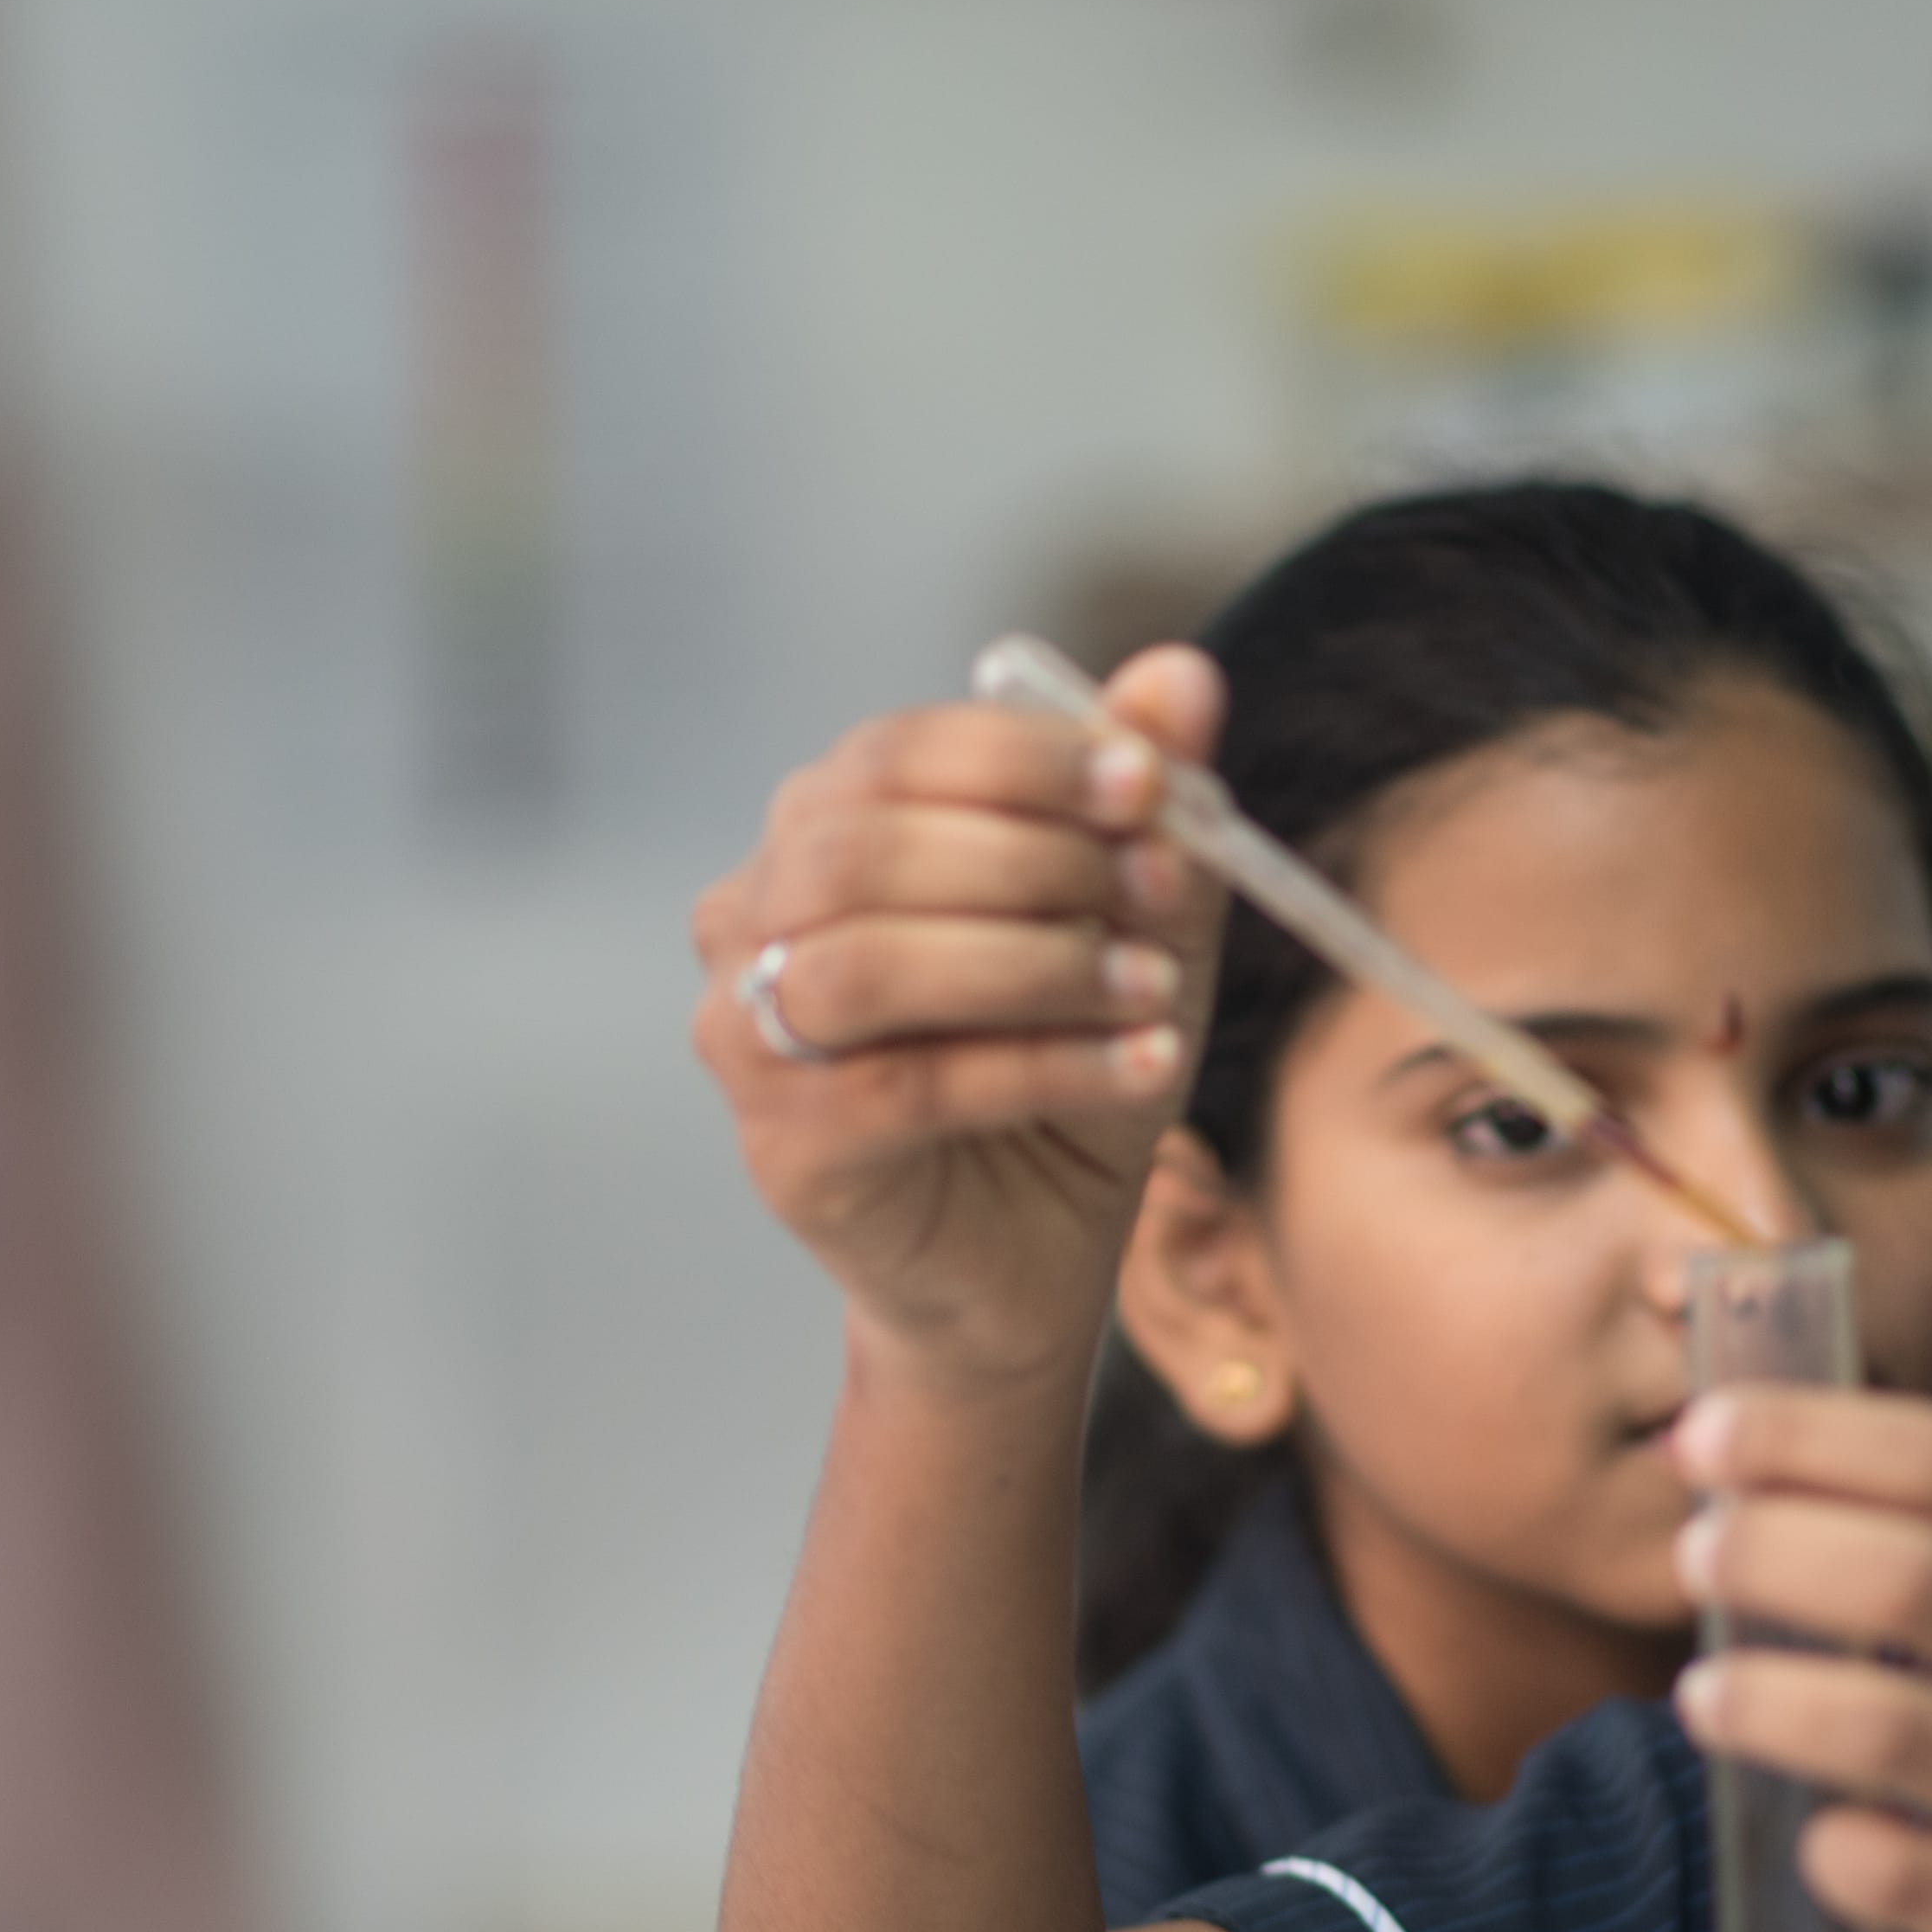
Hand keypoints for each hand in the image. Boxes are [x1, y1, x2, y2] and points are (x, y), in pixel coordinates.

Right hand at [688, 647, 1231, 1398]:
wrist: (1028, 1258)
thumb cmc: (1061, 1069)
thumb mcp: (1128, 925)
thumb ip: (1142, 805)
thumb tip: (1183, 673)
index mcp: (820, 833)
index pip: (897, 752)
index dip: (1027, 757)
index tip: (1152, 786)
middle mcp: (753, 919)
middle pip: (867, 845)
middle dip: (1034, 859)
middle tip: (1161, 894)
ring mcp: (748, 1035)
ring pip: (873, 963)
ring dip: (1035, 964)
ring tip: (1152, 989)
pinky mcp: (783, 1147)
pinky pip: (908, 1087)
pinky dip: (1042, 1065)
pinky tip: (1143, 1066)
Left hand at [1670, 1386, 1931, 1931]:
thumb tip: (1838, 1516)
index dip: (1818, 1439)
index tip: (1711, 1429)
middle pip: (1917, 1580)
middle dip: (1774, 1550)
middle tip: (1694, 1551)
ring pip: (1898, 1732)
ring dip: (1772, 1703)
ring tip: (1702, 1695)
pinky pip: (1922, 1881)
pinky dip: (1841, 1853)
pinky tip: (1816, 1842)